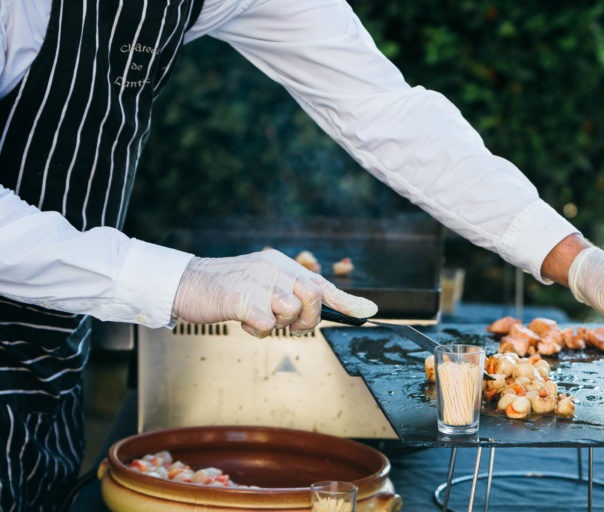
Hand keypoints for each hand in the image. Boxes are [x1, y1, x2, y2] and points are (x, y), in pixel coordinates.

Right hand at [172, 248, 377, 336]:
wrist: (187, 284)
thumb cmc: (228, 288)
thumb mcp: (262, 284)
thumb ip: (288, 294)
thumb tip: (314, 311)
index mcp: (281, 264)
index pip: (321, 283)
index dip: (347, 300)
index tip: (370, 311)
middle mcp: (273, 268)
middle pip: (312, 297)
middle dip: (305, 317)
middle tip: (286, 321)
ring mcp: (257, 281)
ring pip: (290, 312)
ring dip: (277, 324)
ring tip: (257, 317)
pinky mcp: (241, 298)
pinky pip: (267, 323)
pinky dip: (257, 330)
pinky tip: (243, 320)